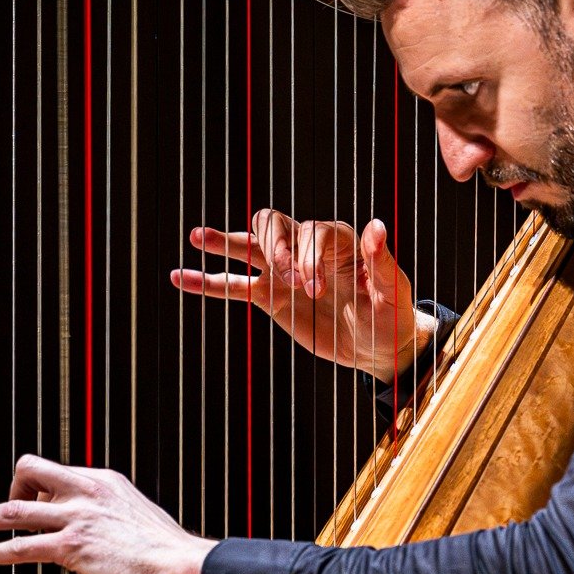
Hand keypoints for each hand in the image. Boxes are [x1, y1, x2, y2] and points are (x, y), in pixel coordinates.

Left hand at [0, 454, 215, 573]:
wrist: (181, 566)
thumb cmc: (166, 553)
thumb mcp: (137, 520)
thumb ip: (112, 519)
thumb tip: (102, 534)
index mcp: (105, 482)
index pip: (57, 474)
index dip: (41, 491)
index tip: (37, 510)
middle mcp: (87, 491)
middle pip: (29, 471)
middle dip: (8, 489)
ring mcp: (77, 517)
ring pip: (13, 510)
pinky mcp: (71, 546)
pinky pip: (19, 547)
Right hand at [171, 211, 438, 381]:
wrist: (379, 347)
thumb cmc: (392, 315)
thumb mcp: (392, 291)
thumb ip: (380, 260)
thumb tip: (376, 226)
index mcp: (339, 242)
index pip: (312, 233)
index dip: (309, 257)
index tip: (315, 288)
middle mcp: (308, 250)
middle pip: (276, 227)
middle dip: (275, 248)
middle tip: (285, 277)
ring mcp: (285, 273)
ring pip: (250, 246)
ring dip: (226, 241)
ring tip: (198, 236)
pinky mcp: (271, 298)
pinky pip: (234, 285)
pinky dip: (208, 282)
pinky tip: (181, 277)